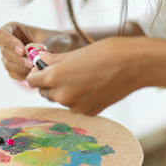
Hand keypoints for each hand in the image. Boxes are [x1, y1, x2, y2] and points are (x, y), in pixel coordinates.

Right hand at [0, 22, 79, 79]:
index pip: (1, 35)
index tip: (22, 50)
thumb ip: (43, 44)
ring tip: (36, 69)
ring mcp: (8, 57)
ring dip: (21, 68)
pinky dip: (23, 75)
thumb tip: (35, 51)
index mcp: (12, 29)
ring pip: (8, 64)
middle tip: (31, 64)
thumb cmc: (55, 40)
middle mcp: (7, 43)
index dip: (9, 43)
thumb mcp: (52, 39)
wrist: (60, 51)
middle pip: (4, 52)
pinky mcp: (13, 69)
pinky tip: (34, 74)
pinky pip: (14, 74)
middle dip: (18, 59)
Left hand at [26, 37, 143, 115]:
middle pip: (45, 92)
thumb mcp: (74, 52)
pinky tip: (94, 86)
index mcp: (54, 78)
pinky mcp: (89, 112)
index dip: (36, 74)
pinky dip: (80, 98)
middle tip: (65, 72)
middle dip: (50, 84)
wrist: (134, 65)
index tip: (43, 69)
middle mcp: (62, 95)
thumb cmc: (105, 52)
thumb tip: (39, 61)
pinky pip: (76, 105)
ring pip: (62, 99)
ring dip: (66, 91)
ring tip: (84, 77)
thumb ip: (53, 60)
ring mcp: (75, 106)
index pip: (32, 81)